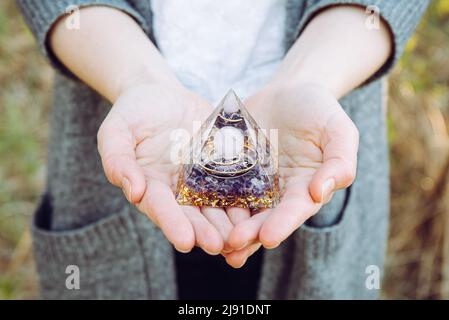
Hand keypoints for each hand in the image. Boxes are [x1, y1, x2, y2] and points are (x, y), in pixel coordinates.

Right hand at [97, 83, 240, 253]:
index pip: (160, 207)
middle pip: (191, 214)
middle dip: (204, 231)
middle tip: (219, 246)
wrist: (161, 95)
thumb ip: (118, 160)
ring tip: (242, 236)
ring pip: (216, 205)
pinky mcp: (221, 165)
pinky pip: (234, 182)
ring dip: (228, 223)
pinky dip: (245, 197)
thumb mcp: (116, 131)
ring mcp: (201, 179)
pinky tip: (258, 208)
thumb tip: (133, 191)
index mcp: (151, 185)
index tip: (185, 242)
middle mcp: (177, 189)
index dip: (172, 224)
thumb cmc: (134, 112)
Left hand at [224, 82, 358, 266]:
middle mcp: (276, 192)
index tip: (268, 238)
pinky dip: (207, 198)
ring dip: (225, 226)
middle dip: (249, 232)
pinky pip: (217, 184)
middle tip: (232, 244)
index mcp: (303, 188)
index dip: (282, 224)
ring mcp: (250, 181)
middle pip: (262, 217)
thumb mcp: (338, 131)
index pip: (294, 210)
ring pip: (237, 208)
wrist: (289, 91)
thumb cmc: (318, 111)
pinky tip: (194, 210)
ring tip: (212, 242)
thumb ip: (339, 161)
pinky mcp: (230, 168)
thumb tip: (320, 192)